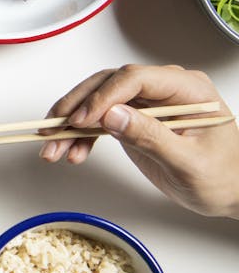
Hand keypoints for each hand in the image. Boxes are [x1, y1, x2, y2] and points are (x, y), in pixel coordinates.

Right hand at [40, 64, 238, 217]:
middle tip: (53, 131)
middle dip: (76, 109)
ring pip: (97, 102)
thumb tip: (112, 115)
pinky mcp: (135, 119)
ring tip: (53, 149)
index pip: (134, 79)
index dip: (103, 97)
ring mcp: (147, 103)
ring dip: (71, 125)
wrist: (231, 193)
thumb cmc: (222, 178)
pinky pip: (100, 120)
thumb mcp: (189, 163)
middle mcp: (164, 89)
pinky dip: (82, 137)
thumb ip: (151, 137)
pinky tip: (73, 153)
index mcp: (186, 89)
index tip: (81, 121)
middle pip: (108, 85)